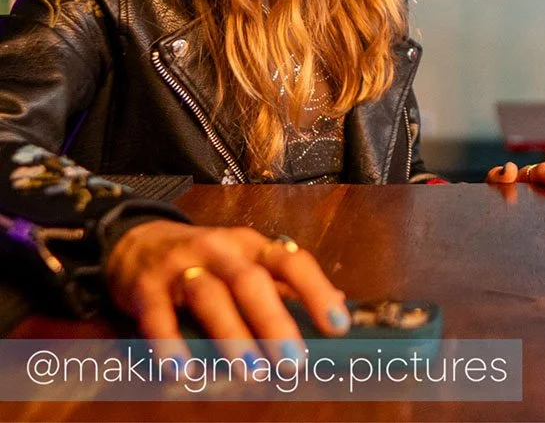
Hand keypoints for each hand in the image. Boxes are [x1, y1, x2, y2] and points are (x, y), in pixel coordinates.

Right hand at [105, 220, 348, 357]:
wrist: (136, 240)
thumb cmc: (205, 260)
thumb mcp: (246, 262)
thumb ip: (286, 286)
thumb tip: (339, 304)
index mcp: (252, 246)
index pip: (291, 262)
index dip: (316, 291)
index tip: (338, 326)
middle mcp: (220, 250)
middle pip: (251, 281)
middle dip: (274, 322)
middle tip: (293, 362)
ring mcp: (182, 267)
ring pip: (209, 296)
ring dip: (231, 336)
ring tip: (250, 372)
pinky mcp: (146, 288)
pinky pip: (158, 316)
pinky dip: (170, 344)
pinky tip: (183, 373)